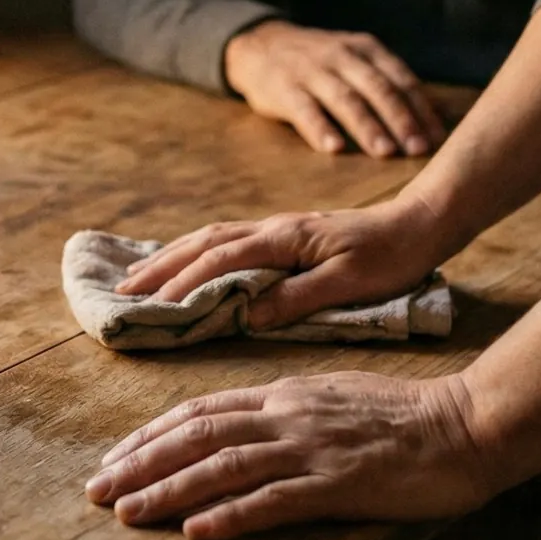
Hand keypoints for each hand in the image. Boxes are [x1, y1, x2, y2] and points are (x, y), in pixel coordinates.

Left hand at [84, 372, 499, 539]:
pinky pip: (275, 500)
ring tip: (127, 512)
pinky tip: (198, 530)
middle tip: (95, 491)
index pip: (200, 411)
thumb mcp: (331, 398)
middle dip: (139, 463)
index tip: (113, 457)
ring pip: (223, 466)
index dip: (150, 435)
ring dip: (168, 489)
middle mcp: (287, 416)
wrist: (465, 424)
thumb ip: (284, 411)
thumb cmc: (404, 416)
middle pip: (196, 435)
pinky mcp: (340, 484)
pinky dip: (232, 514)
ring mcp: (312, 449)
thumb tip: (238, 428)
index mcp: (284, 395)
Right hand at [115, 195, 452, 328]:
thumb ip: (298, 298)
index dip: (182, 283)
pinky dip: (196, 253)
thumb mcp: (349, 283)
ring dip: (172, 257)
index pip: (219, 260)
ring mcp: (276, 230)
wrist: (419, 225)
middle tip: (121, 290)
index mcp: (284, 239)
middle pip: (202, 242)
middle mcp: (272, 229)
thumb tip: (247, 314)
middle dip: (160, 266)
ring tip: (140, 278)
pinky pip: (226, 242)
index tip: (152, 307)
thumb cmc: (390, 257)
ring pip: (211, 238)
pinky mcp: (284, 237)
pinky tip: (186, 265)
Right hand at [224, 21, 446, 157]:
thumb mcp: (354, 58)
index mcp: (365, 50)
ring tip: (384, 152)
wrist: (259, 44)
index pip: (401, 80)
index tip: (437, 139)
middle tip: (417, 149)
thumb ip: (385, 82)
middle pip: (377, 89)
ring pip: (345, 99)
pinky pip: (304, 109)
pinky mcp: (283, 88)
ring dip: (367, 126)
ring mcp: (311, 71)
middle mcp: (342, 57)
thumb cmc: (318, 62)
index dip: (420, 109)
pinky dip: (319, 128)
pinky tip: (333, 148)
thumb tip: (431, 120)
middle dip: (400, 119)